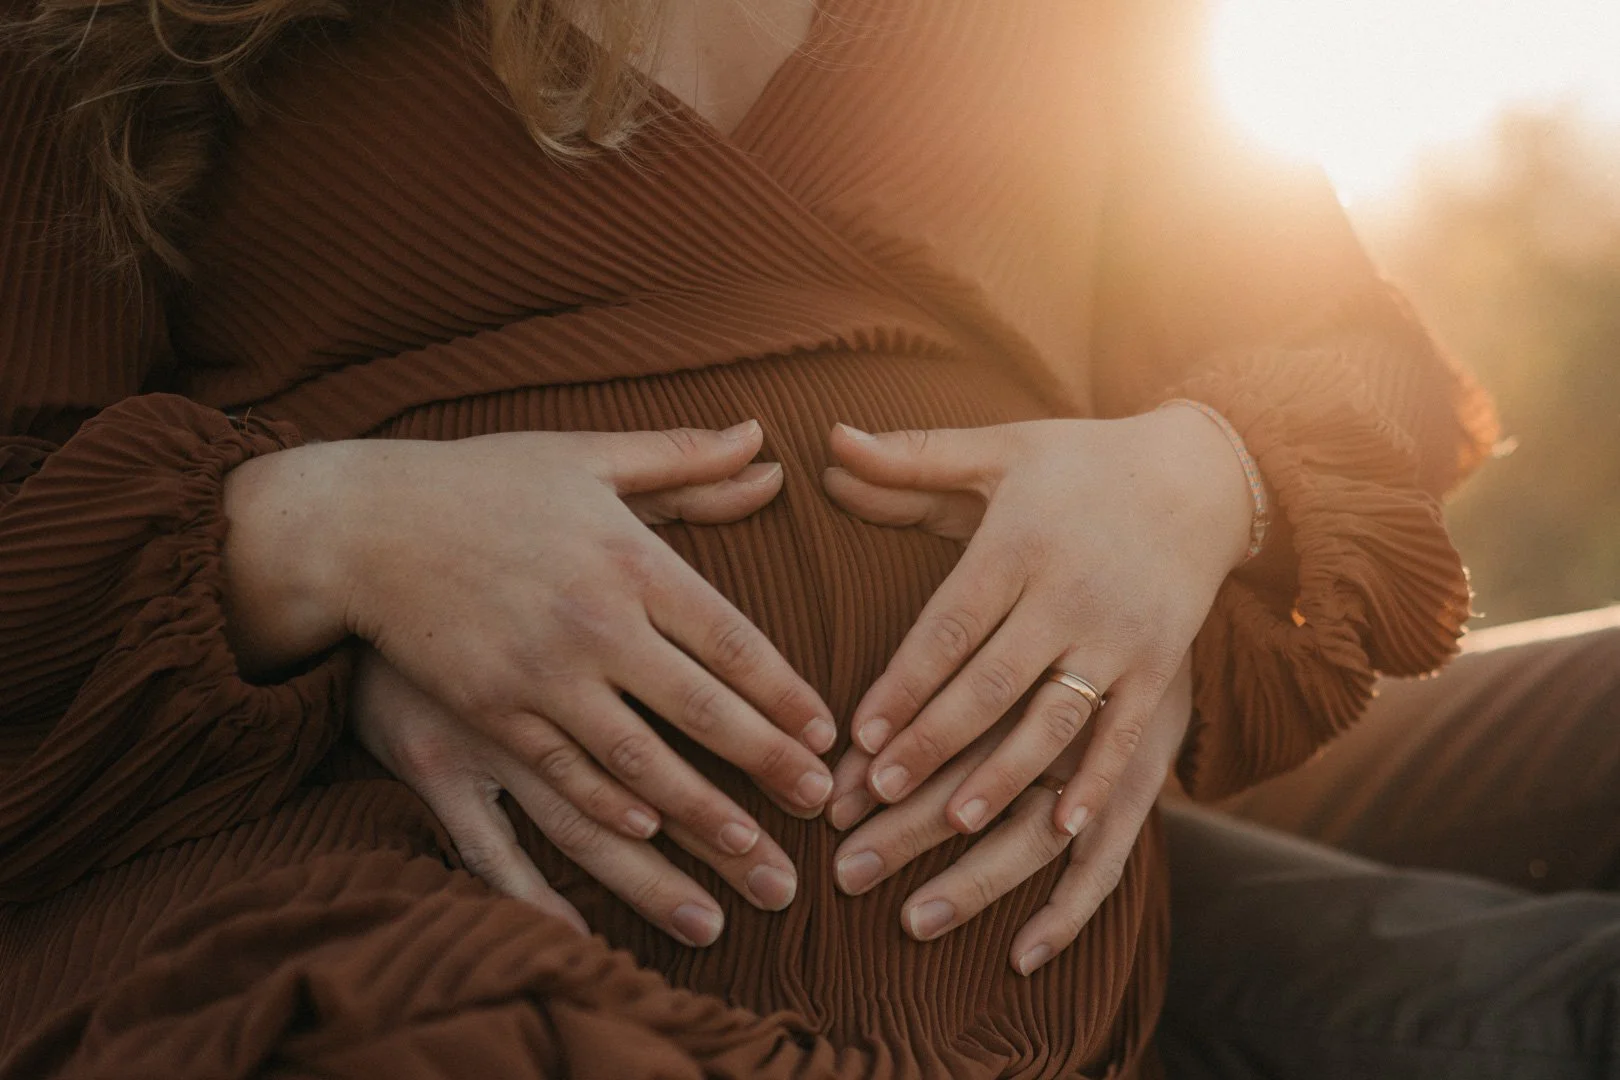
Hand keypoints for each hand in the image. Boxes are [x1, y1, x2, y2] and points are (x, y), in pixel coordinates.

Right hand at [224, 422, 833, 943]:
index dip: (785, 690)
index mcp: (627, 557)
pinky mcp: (485, 713)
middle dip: (768, 762)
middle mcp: (592, 621)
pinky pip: (559, 772)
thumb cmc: (481, 481)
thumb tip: (765, 444)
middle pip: (699, 708)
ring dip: (702, 813)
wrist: (360, 521)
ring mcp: (536, 675)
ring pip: (637, 759)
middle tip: (821, 802)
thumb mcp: (586, 455)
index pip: (730, 636)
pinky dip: (606, 806)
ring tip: (753, 854)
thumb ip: (683, 459)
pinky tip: (648, 832)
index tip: (827, 730)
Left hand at [820, 407, 1246, 844]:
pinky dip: (1096, 784)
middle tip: (878, 794)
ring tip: (954, 822)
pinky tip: (1059, 830)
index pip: (950, 625)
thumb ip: (913, 458)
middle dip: (934, 742)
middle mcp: (1071, 594)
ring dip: (1004, 775)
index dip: (904, 683)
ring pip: (1055, 719)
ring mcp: (1121, 636)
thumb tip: (831, 441)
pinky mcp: (1160, 667)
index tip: (859, 734)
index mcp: (1020, 542)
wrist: (1201, 476)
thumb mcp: (999, 450)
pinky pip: (1125, 735)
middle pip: (992, 683)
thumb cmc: (1081, 463)